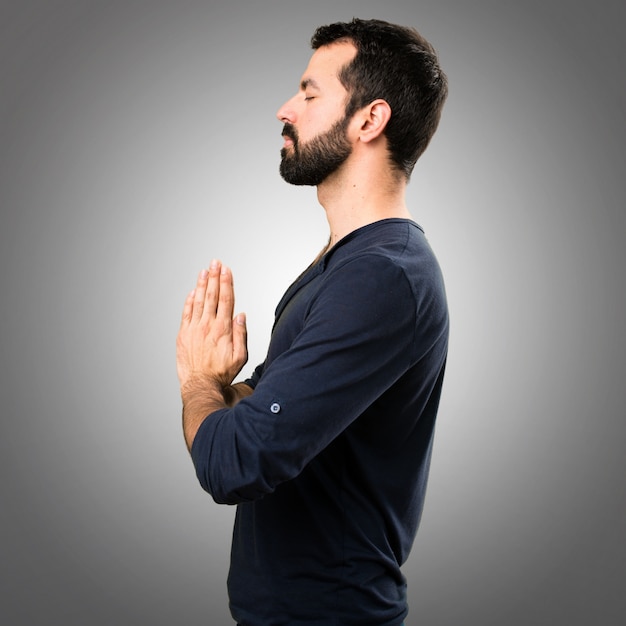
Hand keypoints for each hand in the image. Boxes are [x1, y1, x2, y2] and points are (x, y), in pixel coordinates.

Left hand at [176, 260, 247, 391]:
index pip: (226, 300)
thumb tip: (240, 315)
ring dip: (202, 284)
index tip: (226, 270)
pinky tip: (192, 291)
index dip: (226, 283)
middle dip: (214, 277)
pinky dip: (190, 300)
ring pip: (199, 301)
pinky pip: (186, 313)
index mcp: (223, 329)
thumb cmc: (221, 373)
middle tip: (215, 263)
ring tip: (204, 271)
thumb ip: (241, 334)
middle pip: (212, 295)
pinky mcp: (184, 334)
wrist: (200, 385)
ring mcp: (194, 329)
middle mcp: (208, 326)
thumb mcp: (240, 356)